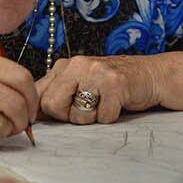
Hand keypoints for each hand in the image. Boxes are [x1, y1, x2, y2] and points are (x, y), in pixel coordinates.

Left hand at [35, 54, 161, 123]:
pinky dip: (111, 117)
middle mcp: (77, 64)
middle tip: (87, 107)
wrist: (150, 75)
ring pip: (77, 115)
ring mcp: (96, 72)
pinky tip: (117, 103)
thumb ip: (56, 95)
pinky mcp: (115, 84)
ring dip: (92, 118)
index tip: (56, 117)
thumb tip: (32, 117)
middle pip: (52, 105)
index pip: (38, 94)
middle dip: (68, 116)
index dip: (44, 113)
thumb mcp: (79, 84)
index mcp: (64, 65)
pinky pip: (102, 117)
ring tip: (104, 103)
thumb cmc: (113, 84)